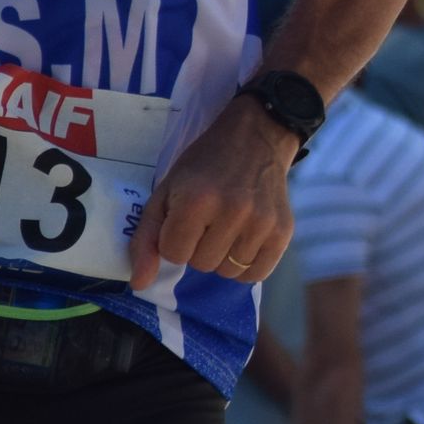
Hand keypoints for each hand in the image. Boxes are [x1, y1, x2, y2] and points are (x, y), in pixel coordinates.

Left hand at [129, 97, 295, 289]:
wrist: (257, 138)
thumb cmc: (204, 166)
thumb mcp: (166, 192)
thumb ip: (146, 238)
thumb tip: (140, 284)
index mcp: (197, 201)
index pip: (173, 254)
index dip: (174, 238)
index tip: (185, 217)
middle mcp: (233, 213)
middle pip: (201, 265)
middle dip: (199, 247)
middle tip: (209, 219)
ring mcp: (262, 223)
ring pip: (228, 272)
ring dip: (223, 255)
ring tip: (229, 227)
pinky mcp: (284, 232)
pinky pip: (256, 274)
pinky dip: (246, 264)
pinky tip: (245, 240)